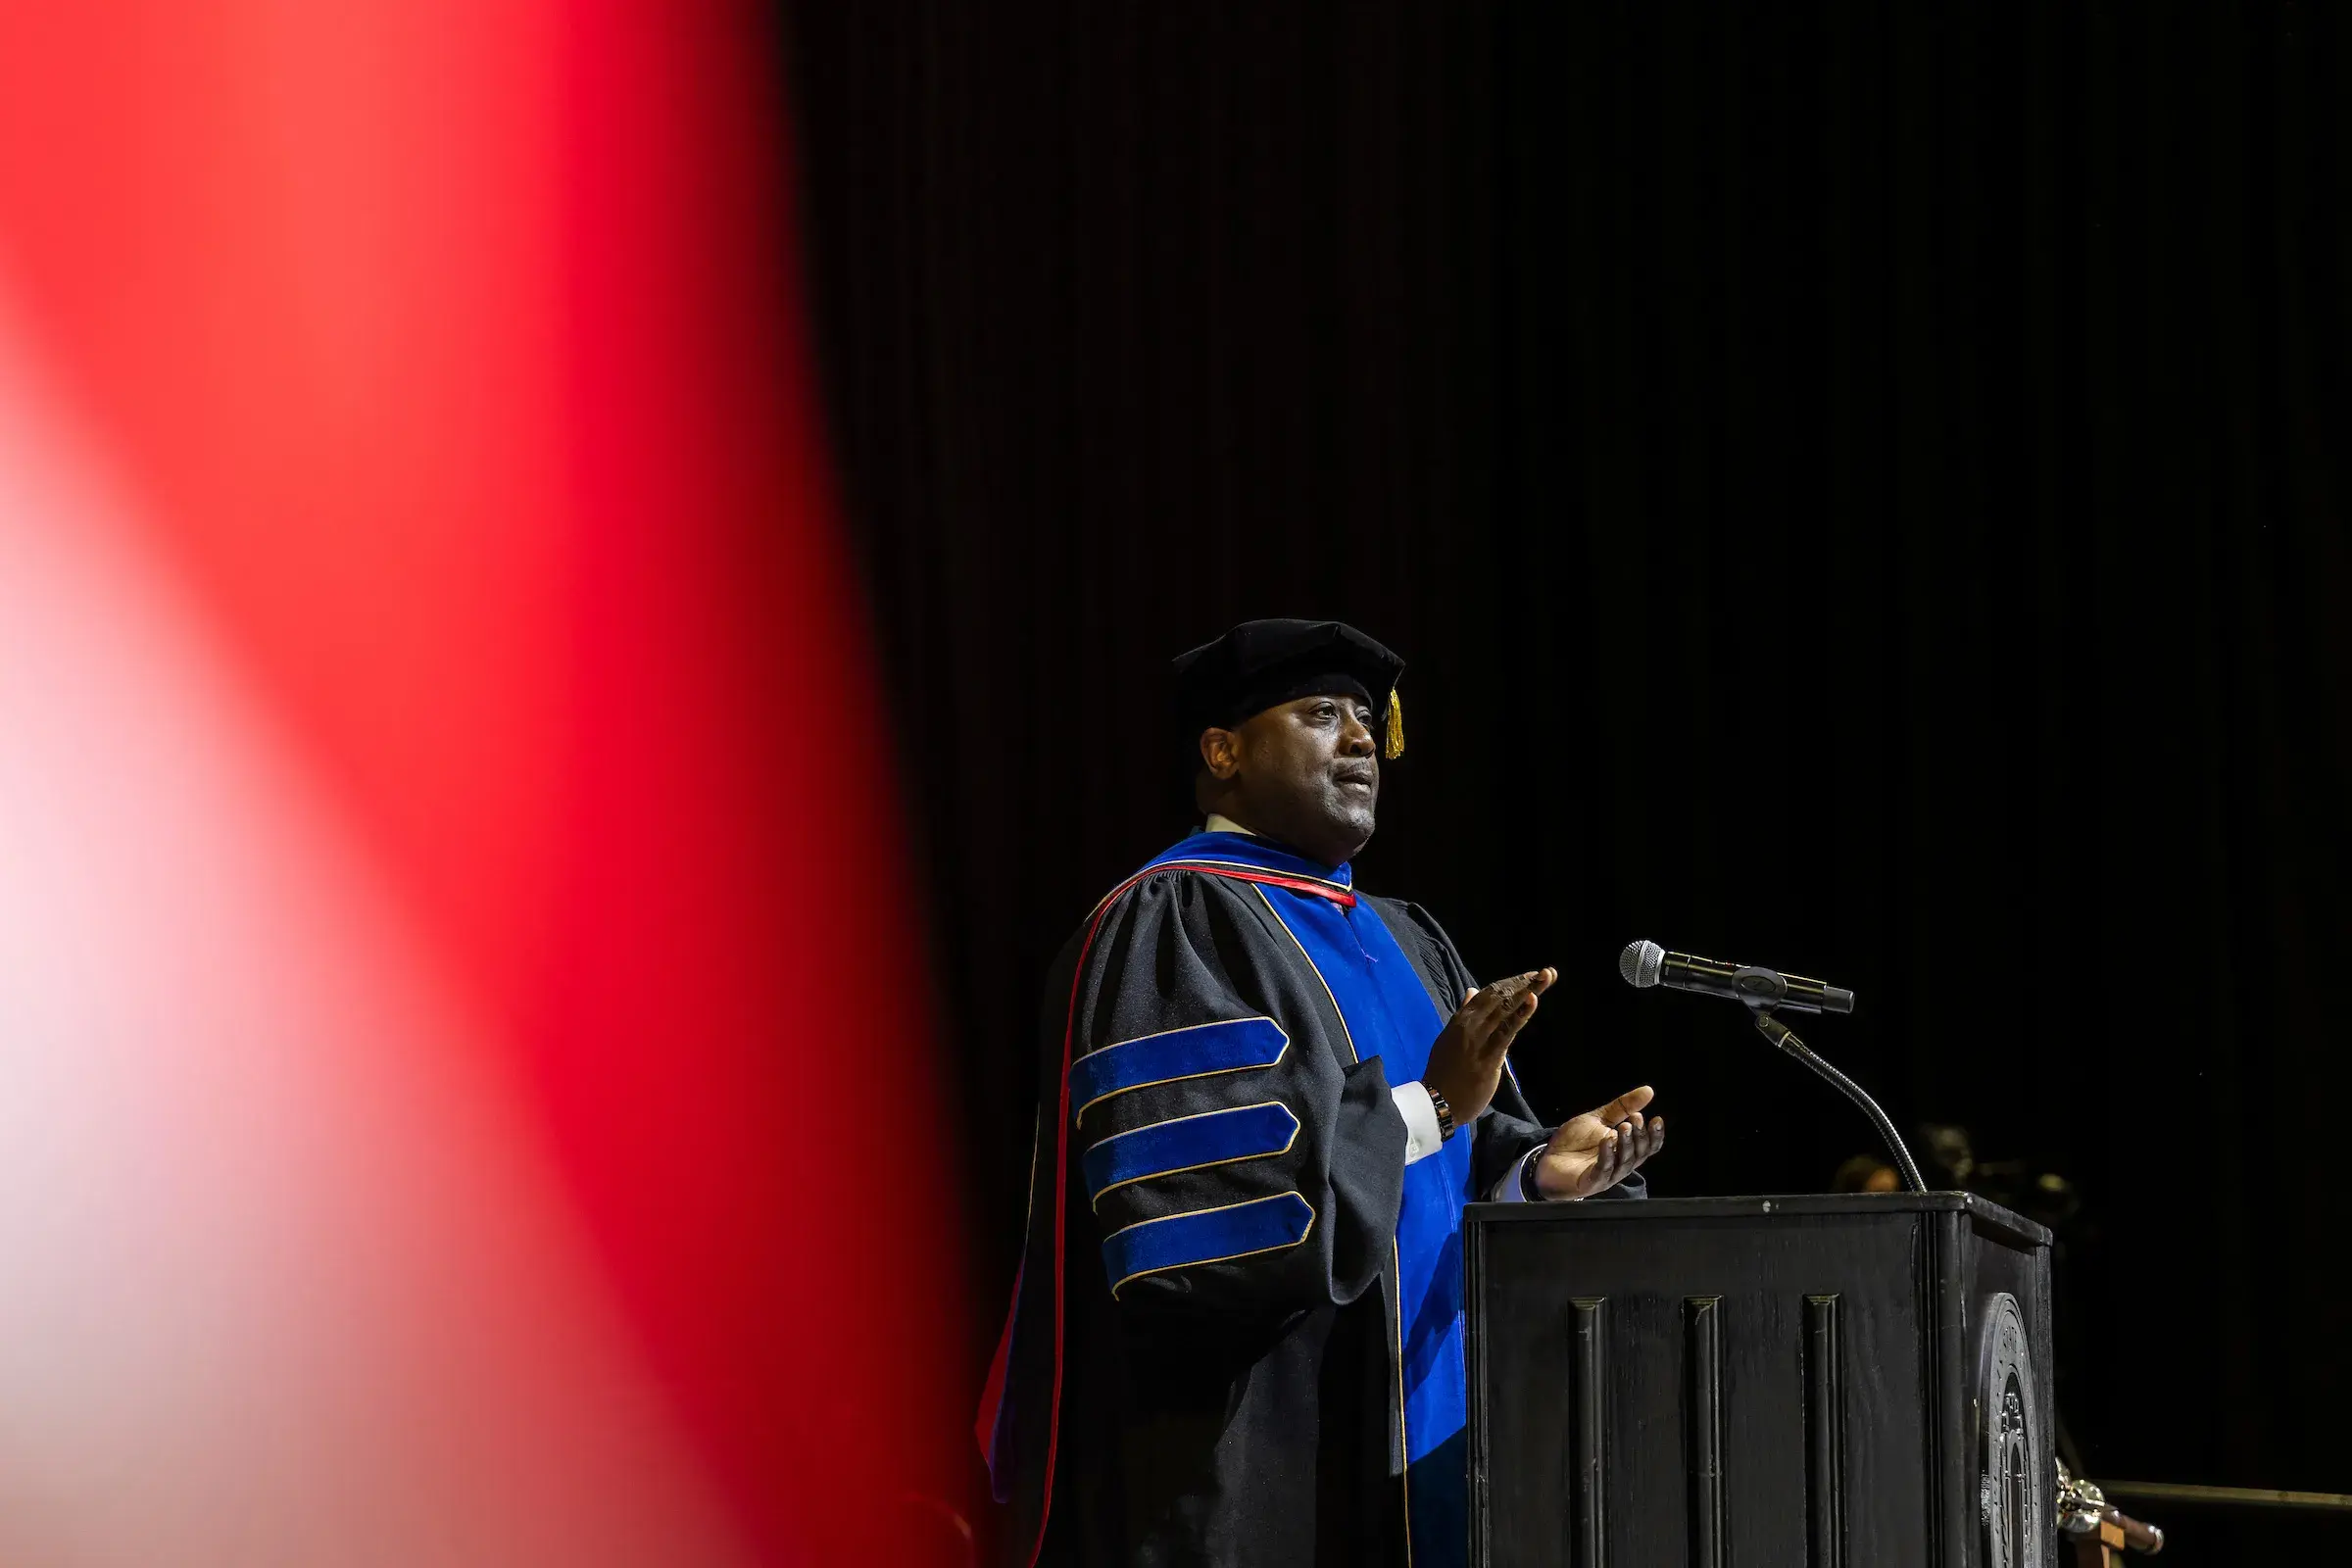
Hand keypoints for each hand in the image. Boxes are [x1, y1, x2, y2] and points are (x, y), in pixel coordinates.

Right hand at [1421, 968, 1554, 1125]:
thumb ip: (1463, 1014)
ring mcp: (1480, 1039)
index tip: (1529, 976)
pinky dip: (1521, 1014)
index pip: (1488, 994)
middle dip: (1524, 982)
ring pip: (1506, 1009)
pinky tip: (1533, 1000)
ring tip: (1546, 977)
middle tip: (1546, 972)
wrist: (1437, 1102)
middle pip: (1501, 997)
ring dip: (1528, 991)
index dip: (1511, 983)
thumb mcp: (1449, 1038)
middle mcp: (1470, 1024)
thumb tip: (1472, 991)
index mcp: (1461, 1020)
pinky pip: (1508, 1031)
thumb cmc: (1444, 1073)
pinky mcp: (1490, 1056)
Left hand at [1534, 1086, 1664, 1199]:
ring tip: (1624, 1126)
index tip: (1656, 1119)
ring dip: (1626, 1144)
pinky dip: (1607, 1156)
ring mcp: (1607, 1175)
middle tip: (1636, 1119)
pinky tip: (1607, 1141)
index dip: (1654, 1135)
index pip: (1647, 1146)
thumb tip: (1649, 1091)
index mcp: (1625, 1150)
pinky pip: (1603, 1170)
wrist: (1547, 1158)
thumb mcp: (1599, 1119)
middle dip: (1640, 1137)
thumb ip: (1623, 1107)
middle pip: (1638, 1154)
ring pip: (1624, 1162)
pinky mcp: (1591, 1182)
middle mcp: (1620, 1165)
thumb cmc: (1575, 1141)